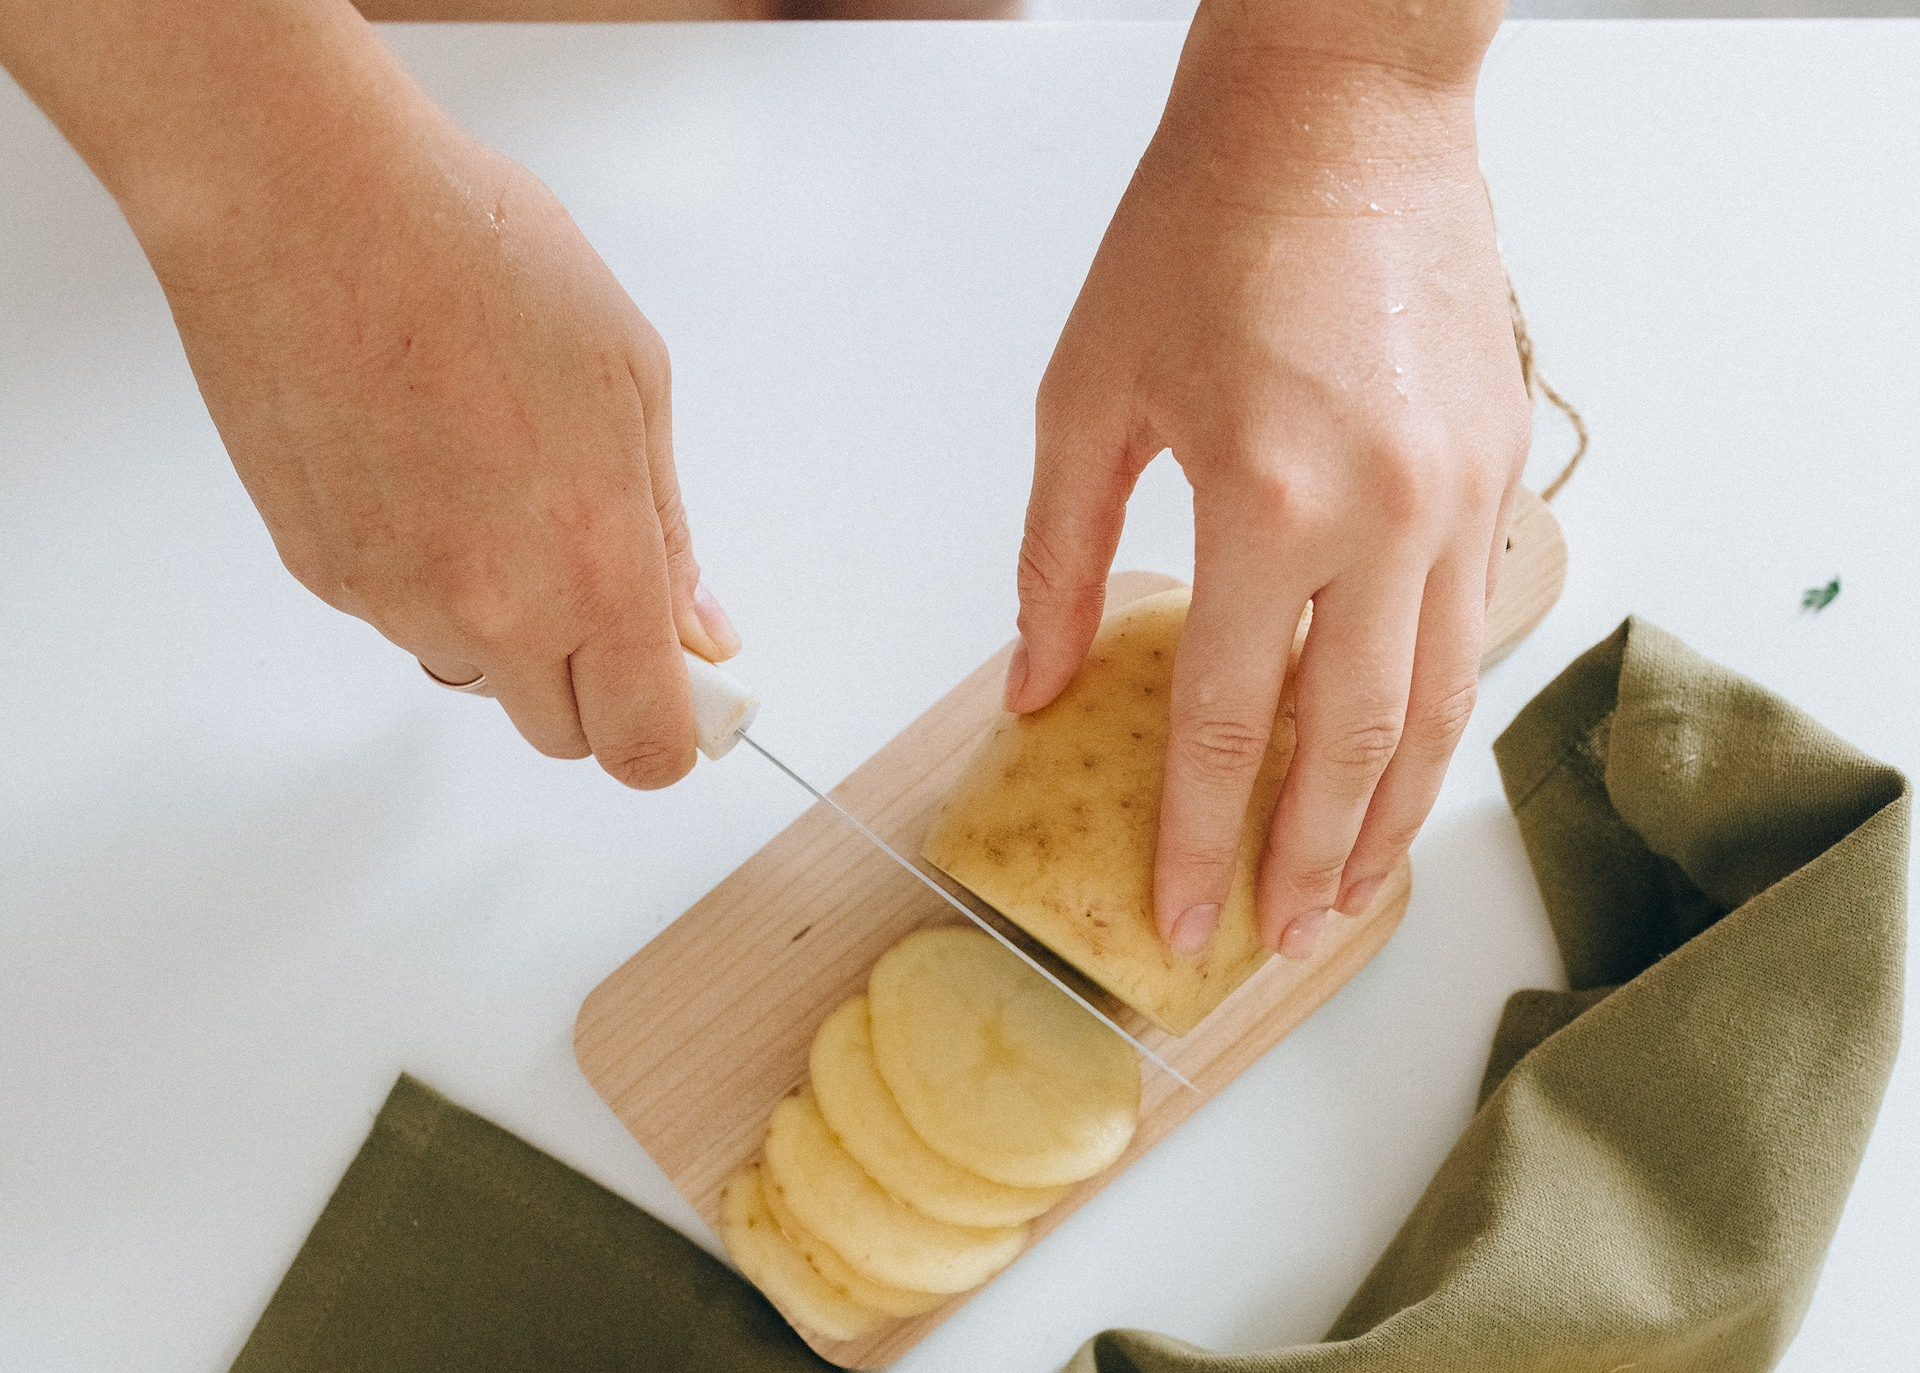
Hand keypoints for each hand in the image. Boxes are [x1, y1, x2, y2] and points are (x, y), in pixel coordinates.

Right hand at [142, 118, 736, 788]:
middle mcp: (490, 608)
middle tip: (596, 582)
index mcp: (592, 564)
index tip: (682, 694)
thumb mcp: (633, 380)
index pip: (644, 749)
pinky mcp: (320, 572)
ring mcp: (394, 599)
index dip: (671, 735)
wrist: (309, 204)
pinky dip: (424, 577)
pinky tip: (425, 472)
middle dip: (594, 684)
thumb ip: (668, 532)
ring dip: (503, 628)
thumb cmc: (477, 258)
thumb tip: (697, 625)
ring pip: (473, 675)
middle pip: (561, 733)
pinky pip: (398, 618)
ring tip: (495, 491)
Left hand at [1007, 15, 1528, 956]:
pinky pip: (1471, 624)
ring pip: (1440, 704)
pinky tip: (1395, 760)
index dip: (1202, 837)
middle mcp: (1389, 513)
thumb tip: (1042, 691)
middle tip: (1276, 942)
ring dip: (1390, 815)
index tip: (1182, 915)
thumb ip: (1058, 562)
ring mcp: (1464, 493)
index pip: (1231, 723)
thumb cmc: (1204, 227)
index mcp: (1269, 496)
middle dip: (1310, 863)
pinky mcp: (1501, 467)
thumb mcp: (1088, 395)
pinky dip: (1433, 712)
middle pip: (1356, 744)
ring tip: (1346, 893)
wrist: (1341, 112)